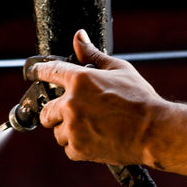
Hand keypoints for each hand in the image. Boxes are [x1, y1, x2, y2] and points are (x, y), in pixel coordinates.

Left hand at [26, 29, 165, 164]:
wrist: (153, 131)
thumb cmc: (139, 99)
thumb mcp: (119, 70)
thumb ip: (93, 55)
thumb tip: (79, 37)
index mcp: (79, 80)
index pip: (49, 72)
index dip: (38, 71)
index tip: (33, 73)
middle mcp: (71, 104)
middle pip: (46, 111)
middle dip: (55, 113)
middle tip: (72, 114)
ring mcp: (73, 128)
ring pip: (58, 132)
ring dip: (70, 131)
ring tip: (93, 129)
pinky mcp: (79, 149)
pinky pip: (69, 149)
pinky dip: (79, 147)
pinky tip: (96, 140)